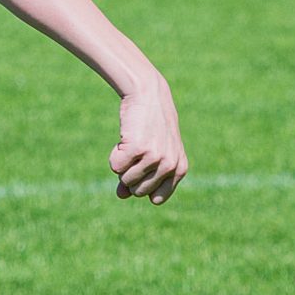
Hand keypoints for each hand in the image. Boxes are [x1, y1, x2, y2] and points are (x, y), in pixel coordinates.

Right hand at [112, 78, 187, 204]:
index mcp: (179, 169)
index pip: (156, 199)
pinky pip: (115, 167)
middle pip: (138, 191)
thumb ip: (141, 177)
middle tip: (138, 152)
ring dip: (123, 164)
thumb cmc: (151, 127)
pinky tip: (125, 139)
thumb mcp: (152, 154)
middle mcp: (169, 165)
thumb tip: (121, 195)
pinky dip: (115, 154)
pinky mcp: (137, 148)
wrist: (148, 95)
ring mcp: (154, 157)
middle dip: (132, 175)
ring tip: (133, 142)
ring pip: (125, 180)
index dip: (144, 186)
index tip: (145, 168)